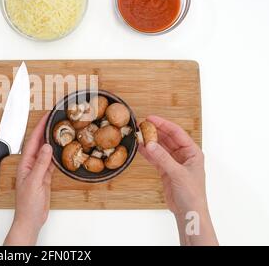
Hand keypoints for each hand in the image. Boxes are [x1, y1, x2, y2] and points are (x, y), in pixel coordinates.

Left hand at [4, 114, 54, 245]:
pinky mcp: (45, 177)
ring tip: (60, 130)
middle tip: (54, 119)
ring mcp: (38, 170)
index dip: (39, 127)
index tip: (46, 117)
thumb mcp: (34, 182)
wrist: (31, 219)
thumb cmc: (27, 204)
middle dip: (45, 130)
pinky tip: (62, 150)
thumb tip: (47, 148)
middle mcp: (31, 164)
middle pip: (39, 143)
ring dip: (52, 141)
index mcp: (25, 163)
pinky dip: (57, 155)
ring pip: (46, 151)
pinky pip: (51, 162)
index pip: (32, 141)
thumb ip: (41, 164)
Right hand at [139, 116, 217, 245]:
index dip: (163, 124)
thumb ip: (163, 158)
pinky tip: (139, 147)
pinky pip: (155, 158)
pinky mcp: (166, 170)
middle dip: (155, 131)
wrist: (188, 212)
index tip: (150, 118)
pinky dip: (147, 153)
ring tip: (138, 134)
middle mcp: (184, 155)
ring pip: (160, 147)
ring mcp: (174, 162)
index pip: (177, 133)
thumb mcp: (177, 174)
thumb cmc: (192, 194)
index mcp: (192, 152)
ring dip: (150, 141)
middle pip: (167, 138)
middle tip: (141, 125)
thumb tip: (149, 144)